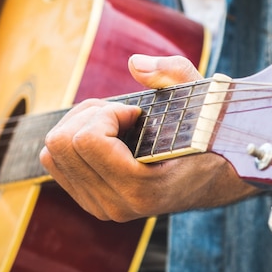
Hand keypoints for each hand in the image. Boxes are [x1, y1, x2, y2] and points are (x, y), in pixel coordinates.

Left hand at [40, 55, 258, 220]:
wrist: (219, 177)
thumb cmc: (211, 136)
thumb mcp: (203, 99)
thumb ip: (173, 75)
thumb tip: (134, 64)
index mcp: (143, 189)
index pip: (88, 141)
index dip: (109, 113)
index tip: (137, 112)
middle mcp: (117, 205)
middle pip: (61, 144)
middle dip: (90, 115)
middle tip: (123, 112)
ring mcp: (101, 207)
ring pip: (52, 152)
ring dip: (80, 125)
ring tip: (114, 121)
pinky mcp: (91, 201)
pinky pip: (55, 162)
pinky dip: (74, 139)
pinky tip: (105, 136)